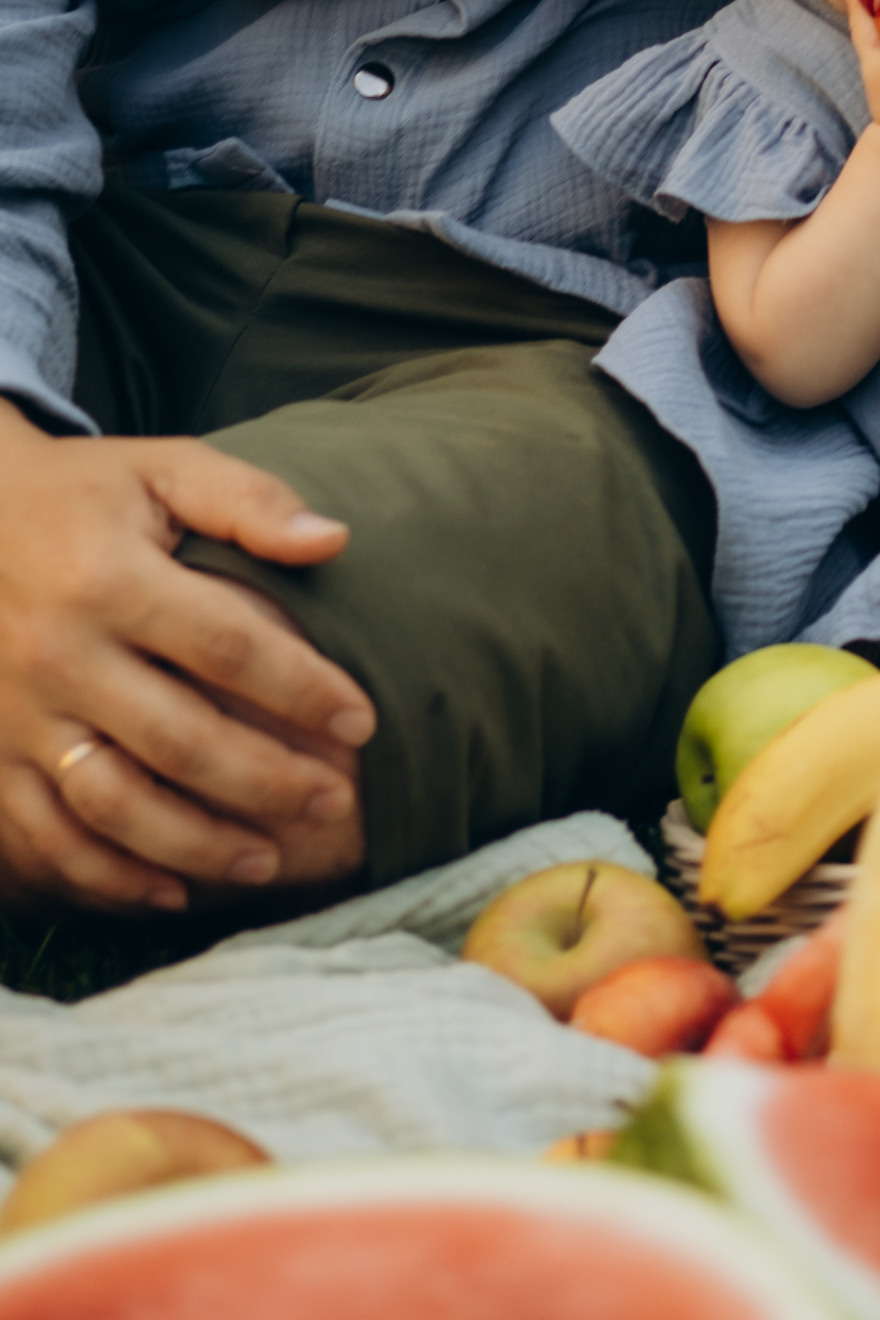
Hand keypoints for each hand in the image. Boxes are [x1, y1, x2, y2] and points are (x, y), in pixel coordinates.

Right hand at [0, 411, 373, 913]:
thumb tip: (332, 540)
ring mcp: (20, 717)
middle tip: (333, 801)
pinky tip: (170, 893)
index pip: (227, 646)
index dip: (302, 688)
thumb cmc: (86, 494)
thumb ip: (248, 501)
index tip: (362, 720)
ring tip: (269, 861)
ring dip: (195, 845)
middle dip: (266, 780)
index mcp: (110, 580)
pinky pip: (47, 838)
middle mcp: (60, 656)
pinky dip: (107, 879)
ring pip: (113, 807)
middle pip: (178, 740)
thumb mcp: (164, 469)